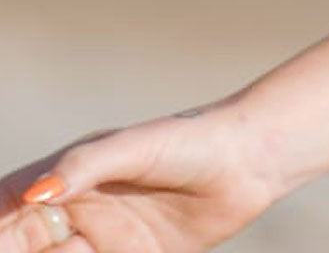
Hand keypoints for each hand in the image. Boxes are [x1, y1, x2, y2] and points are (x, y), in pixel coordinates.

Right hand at [0, 108, 269, 252]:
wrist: (251, 161)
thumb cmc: (190, 140)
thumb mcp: (136, 146)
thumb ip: (85, 165)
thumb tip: (34, 194)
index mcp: (68, 176)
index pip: (9, 208)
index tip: (1, 238)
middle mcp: (77, 211)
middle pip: (22, 244)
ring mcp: (101, 241)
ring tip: (81, 252)